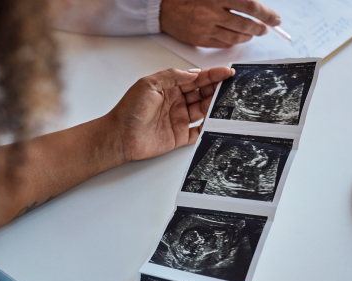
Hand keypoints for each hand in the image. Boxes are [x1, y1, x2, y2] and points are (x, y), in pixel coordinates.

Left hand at [107, 67, 233, 162]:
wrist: (120, 136)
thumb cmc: (129, 110)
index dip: (212, 75)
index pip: (195, 79)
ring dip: (215, 105)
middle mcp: (176, 102)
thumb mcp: (149, 84)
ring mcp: (179, 119)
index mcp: (169, 88)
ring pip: (203, 110)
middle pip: (202, 93)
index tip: (226, 72)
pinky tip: (217, 120)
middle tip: (230, 85)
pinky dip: (209, 126)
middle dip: (217, 88)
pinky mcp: (179, 136)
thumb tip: (194, 73)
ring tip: (228, 100)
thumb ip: (172, 76)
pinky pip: (199, 131)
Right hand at [160, 0, 280, 47]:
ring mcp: (205, 28)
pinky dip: (233, 41)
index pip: (250, 6)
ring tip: (253, 33)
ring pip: (235, 37)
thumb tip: (254, 4)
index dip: (266, 14)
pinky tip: (237, 37)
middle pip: (245, 24)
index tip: (275, 19)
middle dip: (259, 28)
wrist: (164, 6)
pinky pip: (223, 44)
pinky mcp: (199, 40)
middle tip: (265, 28)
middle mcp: (212, 13)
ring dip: (248, 36)